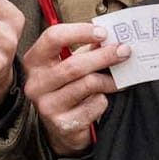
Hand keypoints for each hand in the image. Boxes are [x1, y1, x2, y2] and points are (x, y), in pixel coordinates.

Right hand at [22, 24, 129, 156]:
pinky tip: (101, 99)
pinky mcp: (62, 124)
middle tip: (124, 51)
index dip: (80, 32)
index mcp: (34, 62)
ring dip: (110, 80)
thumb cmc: (66, 88)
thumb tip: (110, 38)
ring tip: (120, 79)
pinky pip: (93, 105)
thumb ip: (86, 50)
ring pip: (87, 84)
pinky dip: (103, 101)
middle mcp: (36, 84)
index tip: (103, 33)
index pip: (53, 37)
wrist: (61, 127)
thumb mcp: (69, 64)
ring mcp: (47, 105)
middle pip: (74, 65)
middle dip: (104, 56)